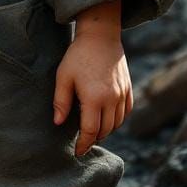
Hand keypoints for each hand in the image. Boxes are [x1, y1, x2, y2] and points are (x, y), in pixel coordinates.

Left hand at [52, 30, 132, 155]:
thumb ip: (61, 102)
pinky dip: (117, 120)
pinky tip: (107, 118)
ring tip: (93, 129)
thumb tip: (58, 123)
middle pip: (105, 130)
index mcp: (94, 98)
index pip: (90, 131)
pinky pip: (125, 112)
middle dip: (93, 138)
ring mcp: (122, 94)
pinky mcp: (128, 89)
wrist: (100, 36)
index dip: (83, 143)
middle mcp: (111, 99)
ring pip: (117, 123)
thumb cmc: (78, 55)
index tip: (78, 151)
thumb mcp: (63, 76)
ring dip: (106, 130)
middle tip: (83, 141)